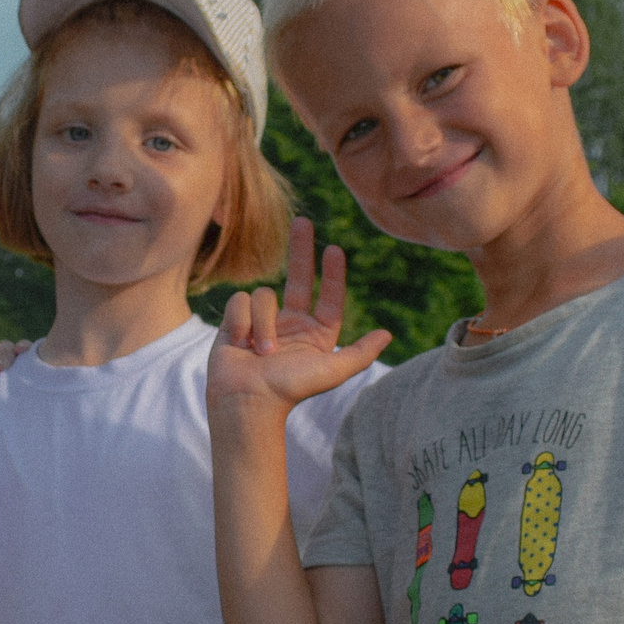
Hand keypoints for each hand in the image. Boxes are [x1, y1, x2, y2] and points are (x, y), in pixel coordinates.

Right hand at [207, 220, 391, 413]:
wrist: (246, 402)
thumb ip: (361, 353)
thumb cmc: (290, 390)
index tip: (334, 249)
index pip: (329, 297)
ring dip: (263, 323)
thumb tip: (387, 334)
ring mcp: (263, 321)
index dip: (334, 275)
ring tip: (261, 351)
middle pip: (299, 278)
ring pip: (265, 294)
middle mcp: (291, 324)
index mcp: (316, 334)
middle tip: (303, 221)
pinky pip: (241, 301)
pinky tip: (239, 342)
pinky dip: (241, 321)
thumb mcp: (333, 371)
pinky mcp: (236, 321)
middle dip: (301, 249)